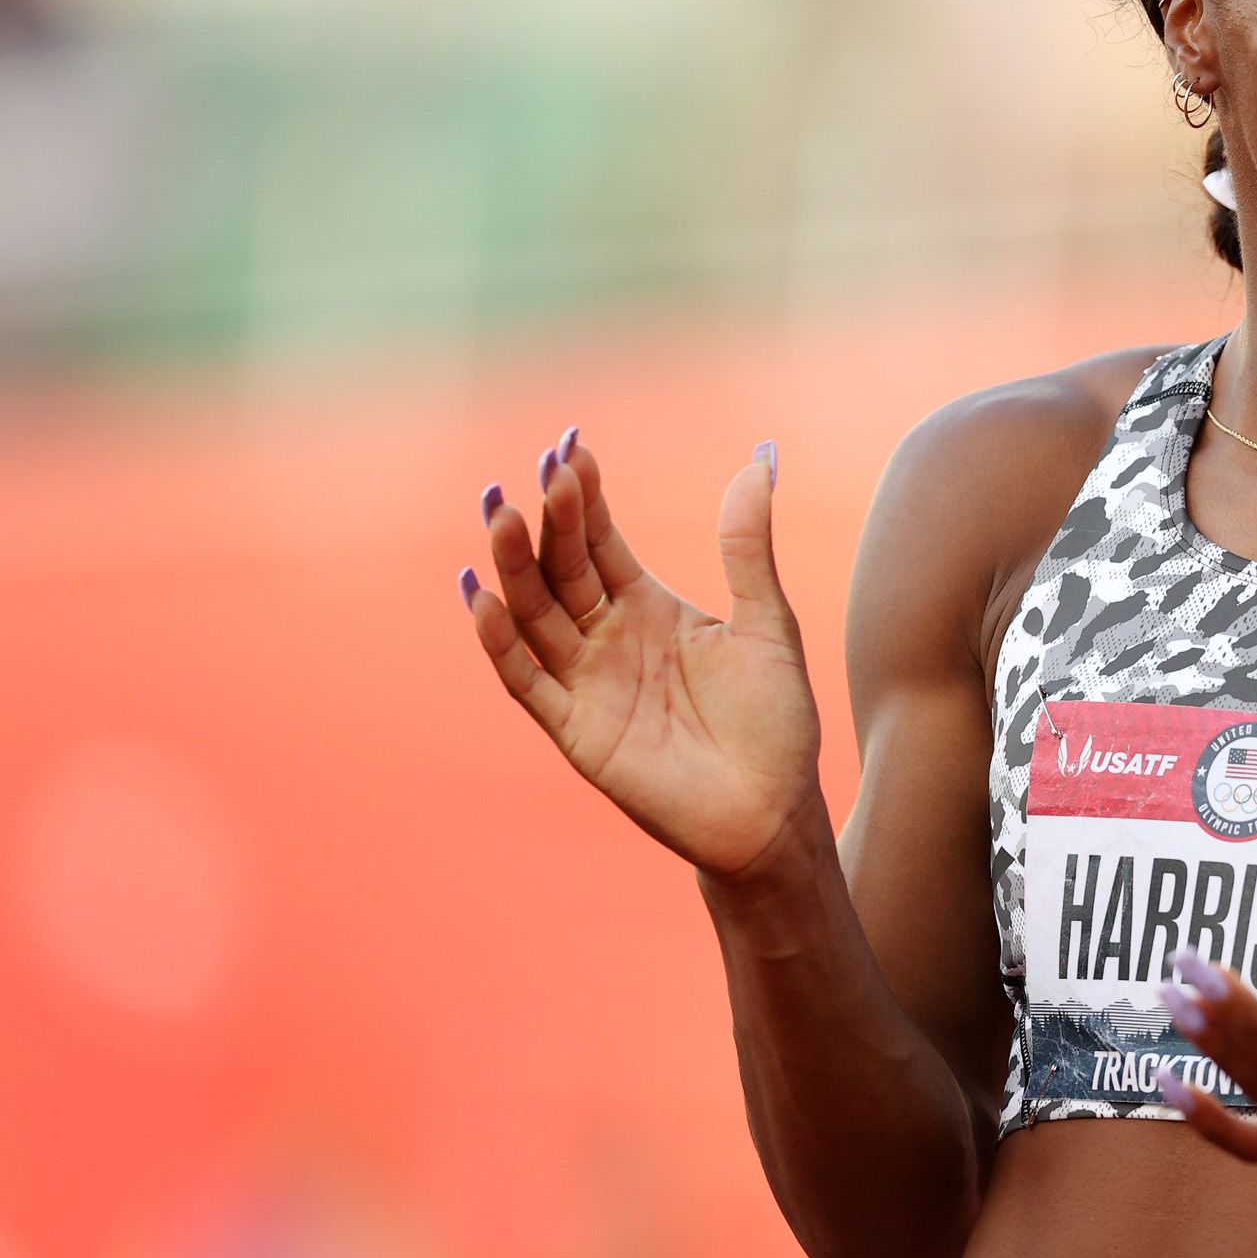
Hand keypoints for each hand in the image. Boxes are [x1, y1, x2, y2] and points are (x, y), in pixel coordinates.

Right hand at [458, 430, 823, 880]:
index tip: (571, 445)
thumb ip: (748, 547)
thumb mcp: (768, 622)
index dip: (584, 496)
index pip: (600, 540)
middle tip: (536, 467)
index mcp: (647, 606)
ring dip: (513, 565)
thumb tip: (758, 461)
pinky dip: (500, 641)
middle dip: (547, 518)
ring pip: (535, 613)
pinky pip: (526, 680)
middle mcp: (607, 637)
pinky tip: (481, 596)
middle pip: (562, 567)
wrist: (774, 811)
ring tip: (498, 511)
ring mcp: (586, 681)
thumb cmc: (775, 721)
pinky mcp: (575, 730)